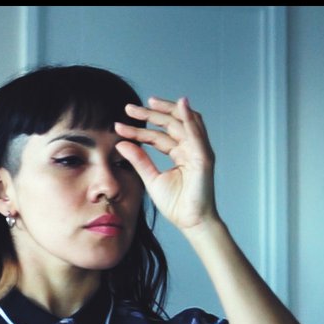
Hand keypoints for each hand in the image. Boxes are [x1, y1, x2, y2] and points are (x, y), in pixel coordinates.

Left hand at [114, 96, 218, 232]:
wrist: (190, 222)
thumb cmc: (176, 203)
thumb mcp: (151, 178)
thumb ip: (139, 160)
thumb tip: (121, 144)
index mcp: (179, 153)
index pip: (158, 135)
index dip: (139, 129)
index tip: (119, 125)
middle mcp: (190, 149)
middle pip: (170, 124)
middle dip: (150, 114)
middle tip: (129, 108)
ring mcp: (198, 151)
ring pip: (183, 123)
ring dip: (166, 110)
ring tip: (149, 101)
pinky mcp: (204, 157)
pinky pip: (197, 133)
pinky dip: (189, 117)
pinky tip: (180, 105)